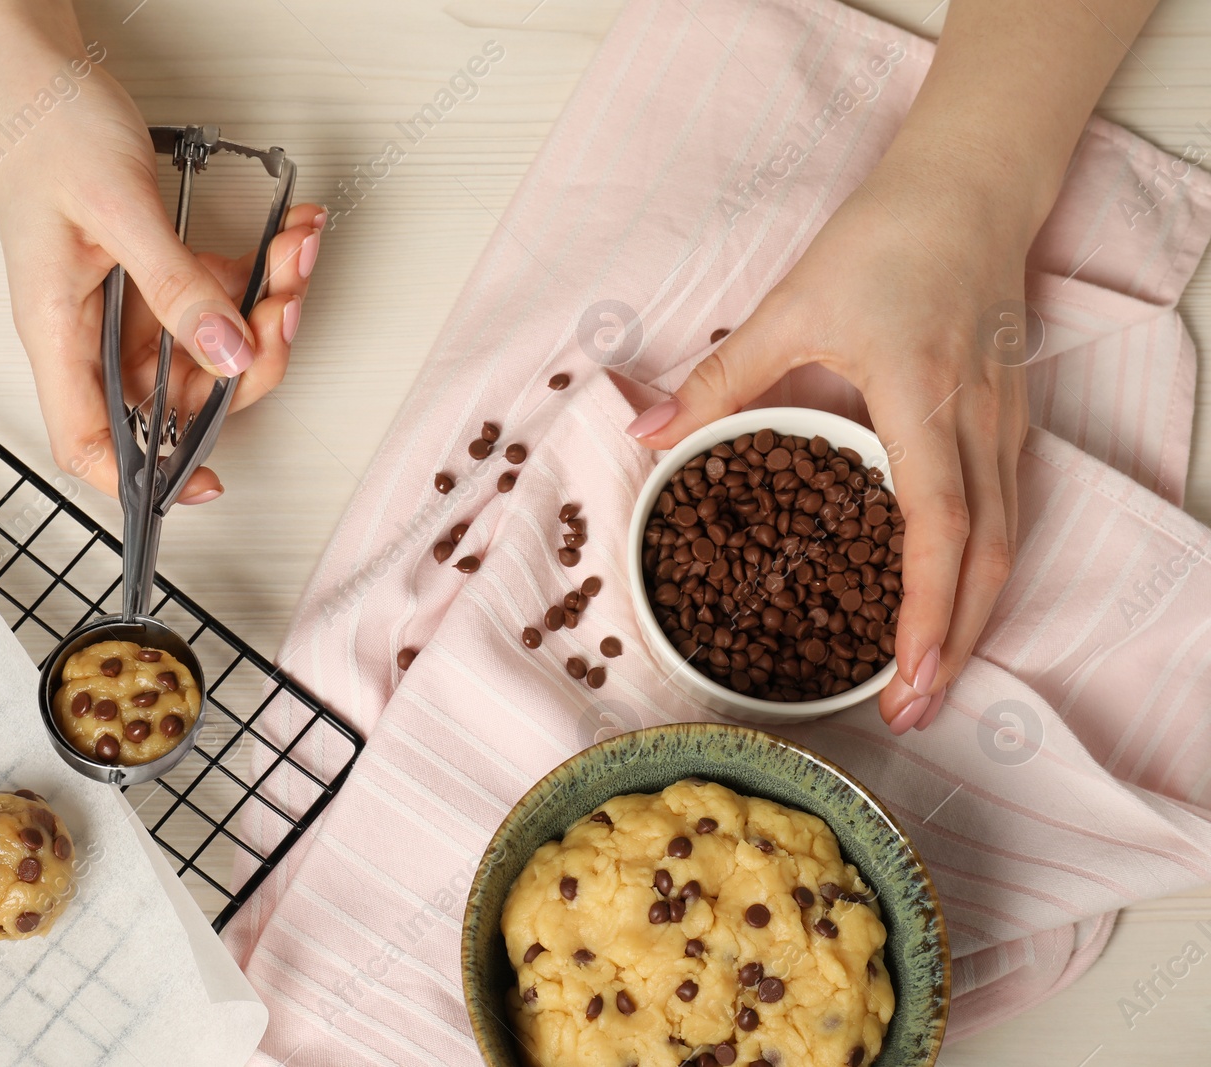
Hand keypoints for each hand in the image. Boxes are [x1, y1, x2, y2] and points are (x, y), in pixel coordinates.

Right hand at [0, 64, 321, 501]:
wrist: (38, 66)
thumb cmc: (45, 128)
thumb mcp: (118, 210)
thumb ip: (175, 288)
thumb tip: (227, 355)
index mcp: (59, 333)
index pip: (90, 440)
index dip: (143, 477)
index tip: (205, 482)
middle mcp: (95, 332)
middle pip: (178, 395)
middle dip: (247, 360)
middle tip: (284, 306)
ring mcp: (130, 304)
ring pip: (213, 346)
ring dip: (268, 305)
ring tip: (295, 248)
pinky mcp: (159, 272)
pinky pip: (220, 297)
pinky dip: (262, 272)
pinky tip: (288, 234)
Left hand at [625, 152, 1029, 732]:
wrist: (968, 188)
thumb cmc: (882, 241)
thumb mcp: (789, 306)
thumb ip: (719, 379)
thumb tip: (647, 433)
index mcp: (920, 397)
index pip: (935, 525)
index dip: (923, 610)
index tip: (904, 675)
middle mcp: (977, 422)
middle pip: (986, 558)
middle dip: (955, 645)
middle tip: (913, 711)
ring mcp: (1006, 423)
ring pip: (1008, 543)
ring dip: (976, 620)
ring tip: (932, 682)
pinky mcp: (1013, 419)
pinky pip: (1010, 513)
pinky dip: (986, 573)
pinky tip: (958, 609)